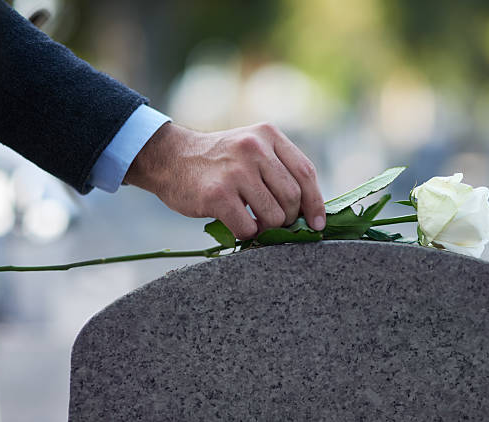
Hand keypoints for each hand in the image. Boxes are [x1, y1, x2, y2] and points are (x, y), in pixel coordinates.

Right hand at [124, 122, 325, 239]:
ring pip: (274, 216)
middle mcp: (254, 148)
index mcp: (268, 135)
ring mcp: (236, 170)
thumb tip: (311, 210)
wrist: (170, 158)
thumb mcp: (251, 148)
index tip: (318, 223)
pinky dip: (247, 235)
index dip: (316, 202)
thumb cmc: (218, 162)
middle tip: (275, 222)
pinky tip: (239, 226)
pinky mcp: (218, 194)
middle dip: (289, 218)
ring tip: (255, 223)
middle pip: (292, 197)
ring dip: (268, 228)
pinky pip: (248, 228)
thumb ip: (278, 168)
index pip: (306, 172)